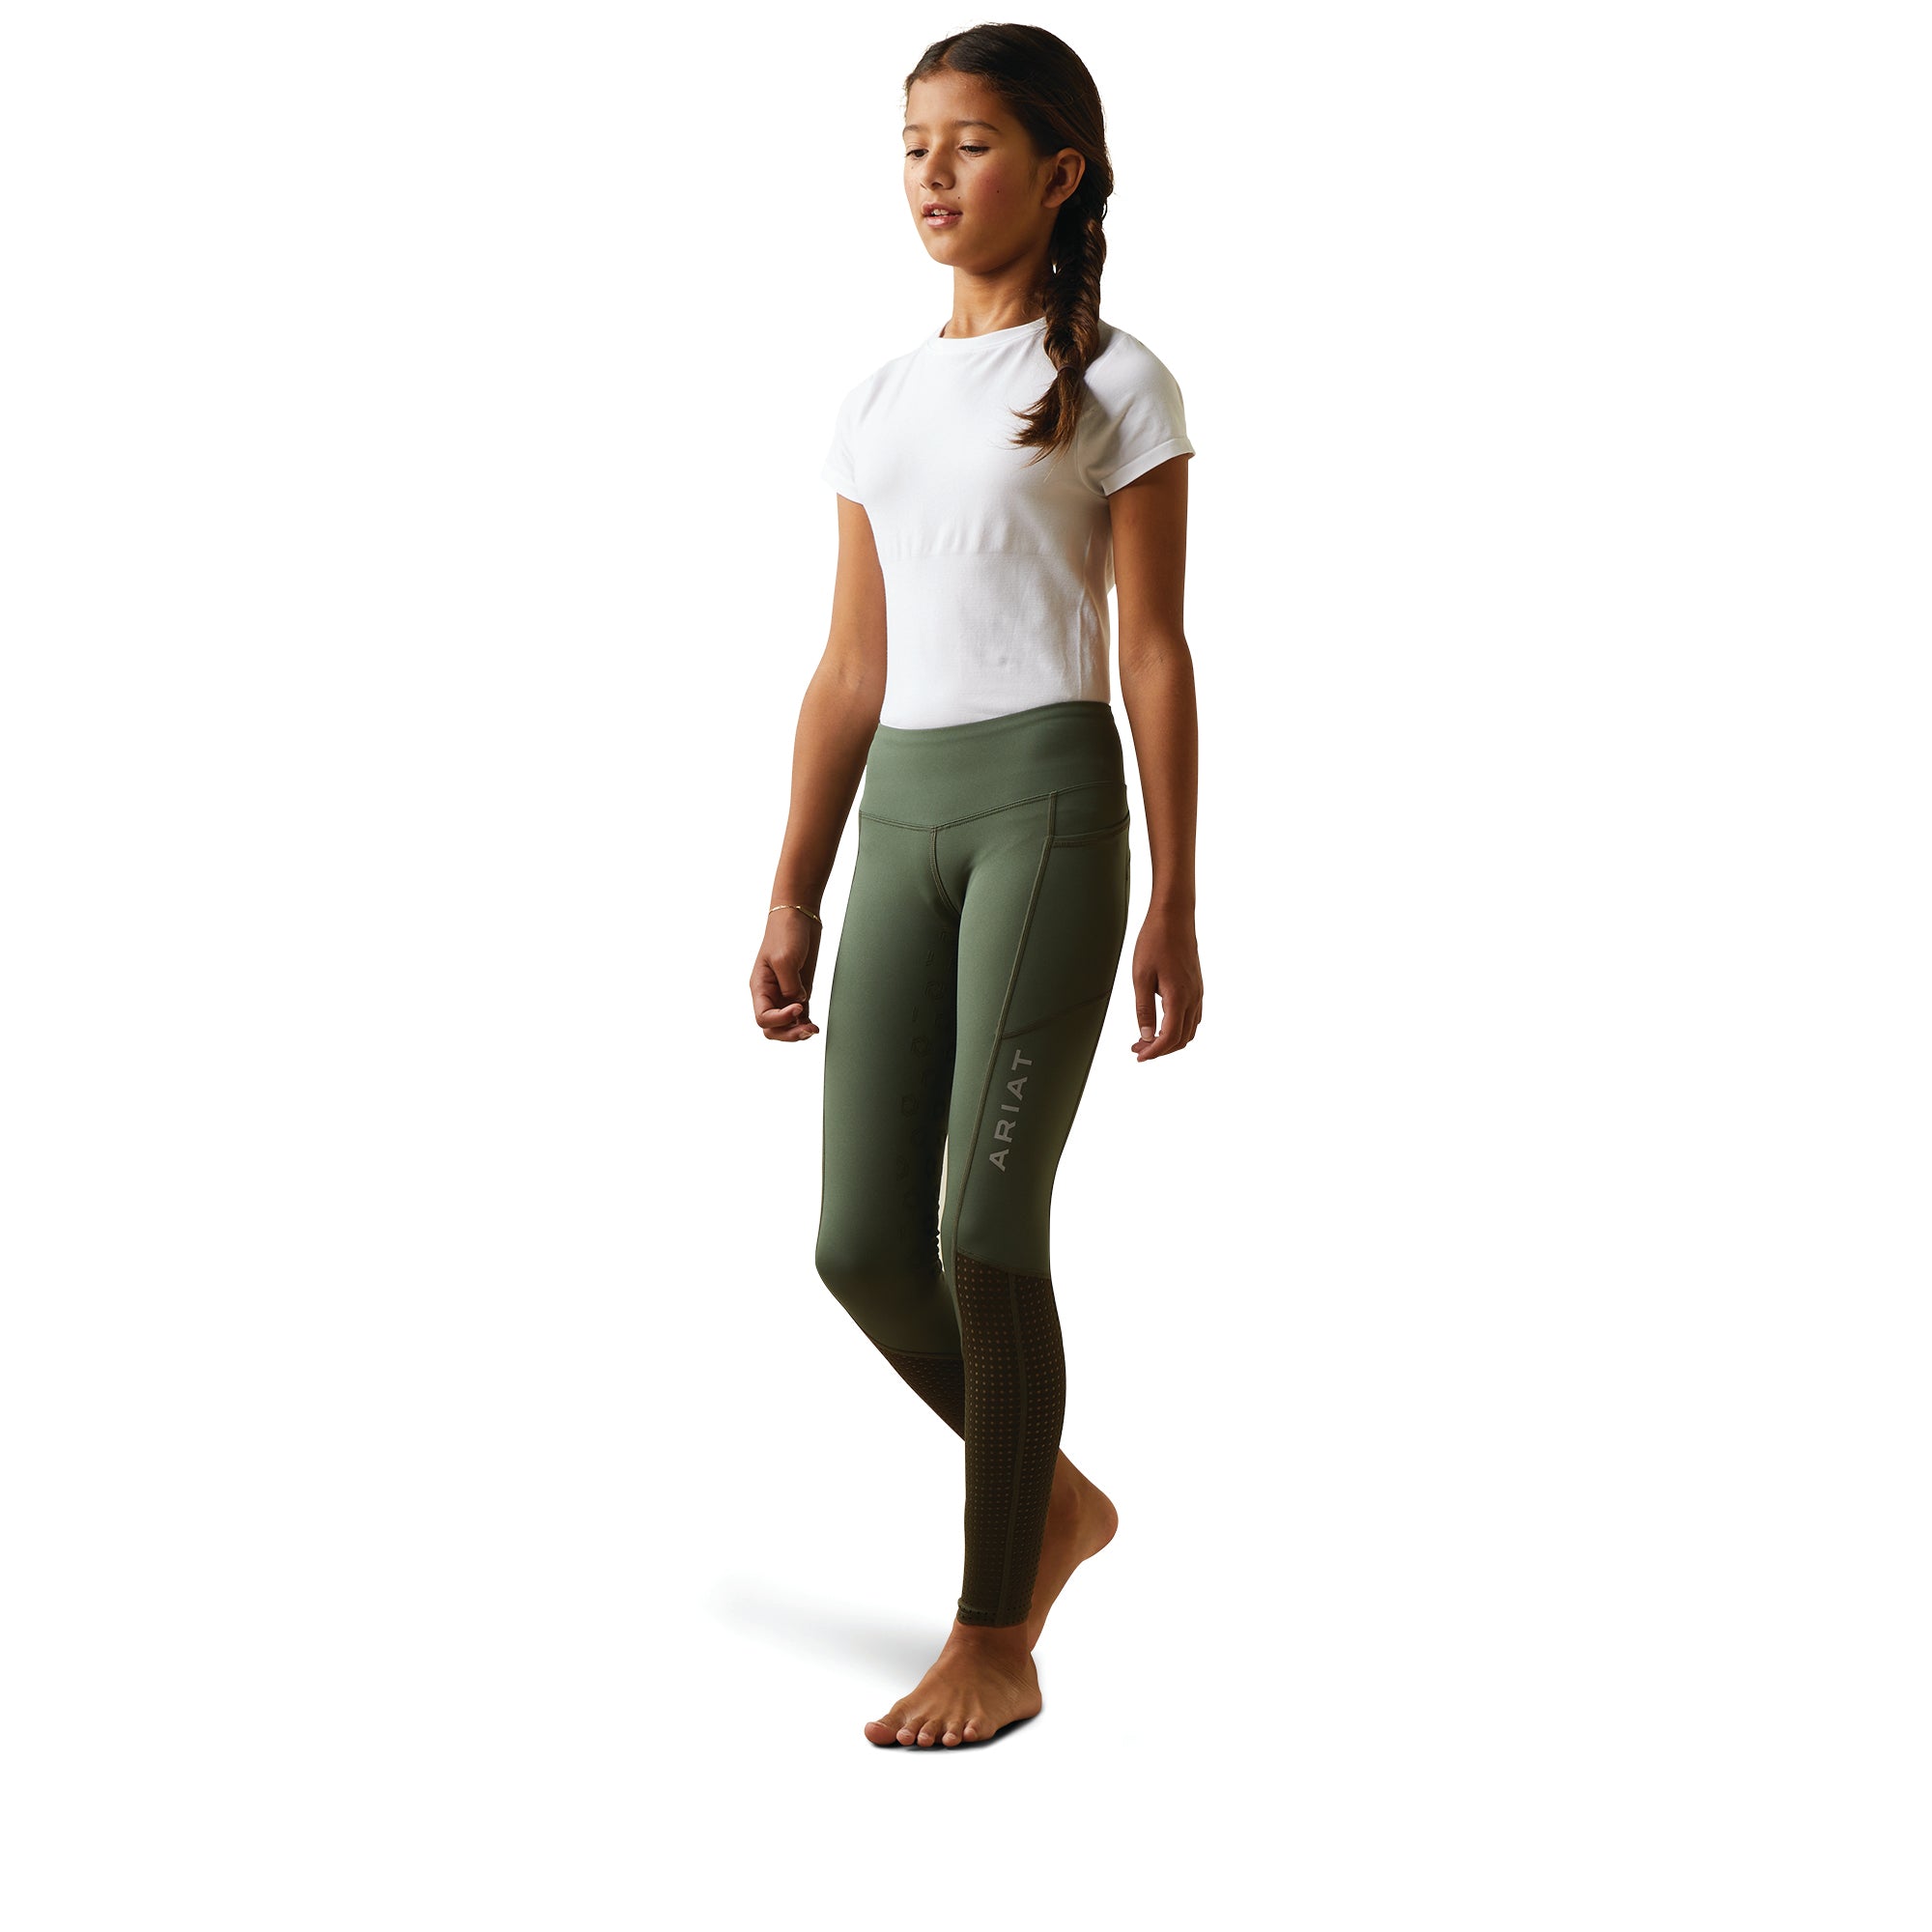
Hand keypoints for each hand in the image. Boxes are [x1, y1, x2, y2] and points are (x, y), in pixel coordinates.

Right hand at [752, 908, 822, 1041]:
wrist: (799, 914)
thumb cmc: (786, 932)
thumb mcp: (785, 959)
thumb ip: (790, 985)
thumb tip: (798, 1001)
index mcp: (759, 987)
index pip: (763, 1018)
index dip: (780, 1019)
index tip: (797, 1006)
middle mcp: (770, 993)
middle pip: (772, 1028)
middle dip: (788, 1034)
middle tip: (806, 1030)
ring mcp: (785, 993)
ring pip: (786, 1025)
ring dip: (797, 1032)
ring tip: (812, 1030)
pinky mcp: (799, 989)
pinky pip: (799, 1015)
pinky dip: (804, 1023)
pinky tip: (814, 1026)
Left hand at [1131, 908, 1201, 1059]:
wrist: (1174, 917)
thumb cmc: (1155, 942)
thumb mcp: (1141, 976)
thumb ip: (1144, 1009)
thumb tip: (1145, 1036)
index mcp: (1179, 997)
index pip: (1170, 1037)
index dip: (1154, 1052)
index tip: (1138, 1056)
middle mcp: (1193, 998)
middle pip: (1181, 1038)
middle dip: (1160, 1049)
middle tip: (1137, 1048)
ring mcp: (1197, 992)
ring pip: (1189, 1030)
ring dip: (1169, 1040)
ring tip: (1146, 1039)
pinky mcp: (1197, 986)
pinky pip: (1192, 1017)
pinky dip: (1178, 1028)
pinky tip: (1161, 1024)